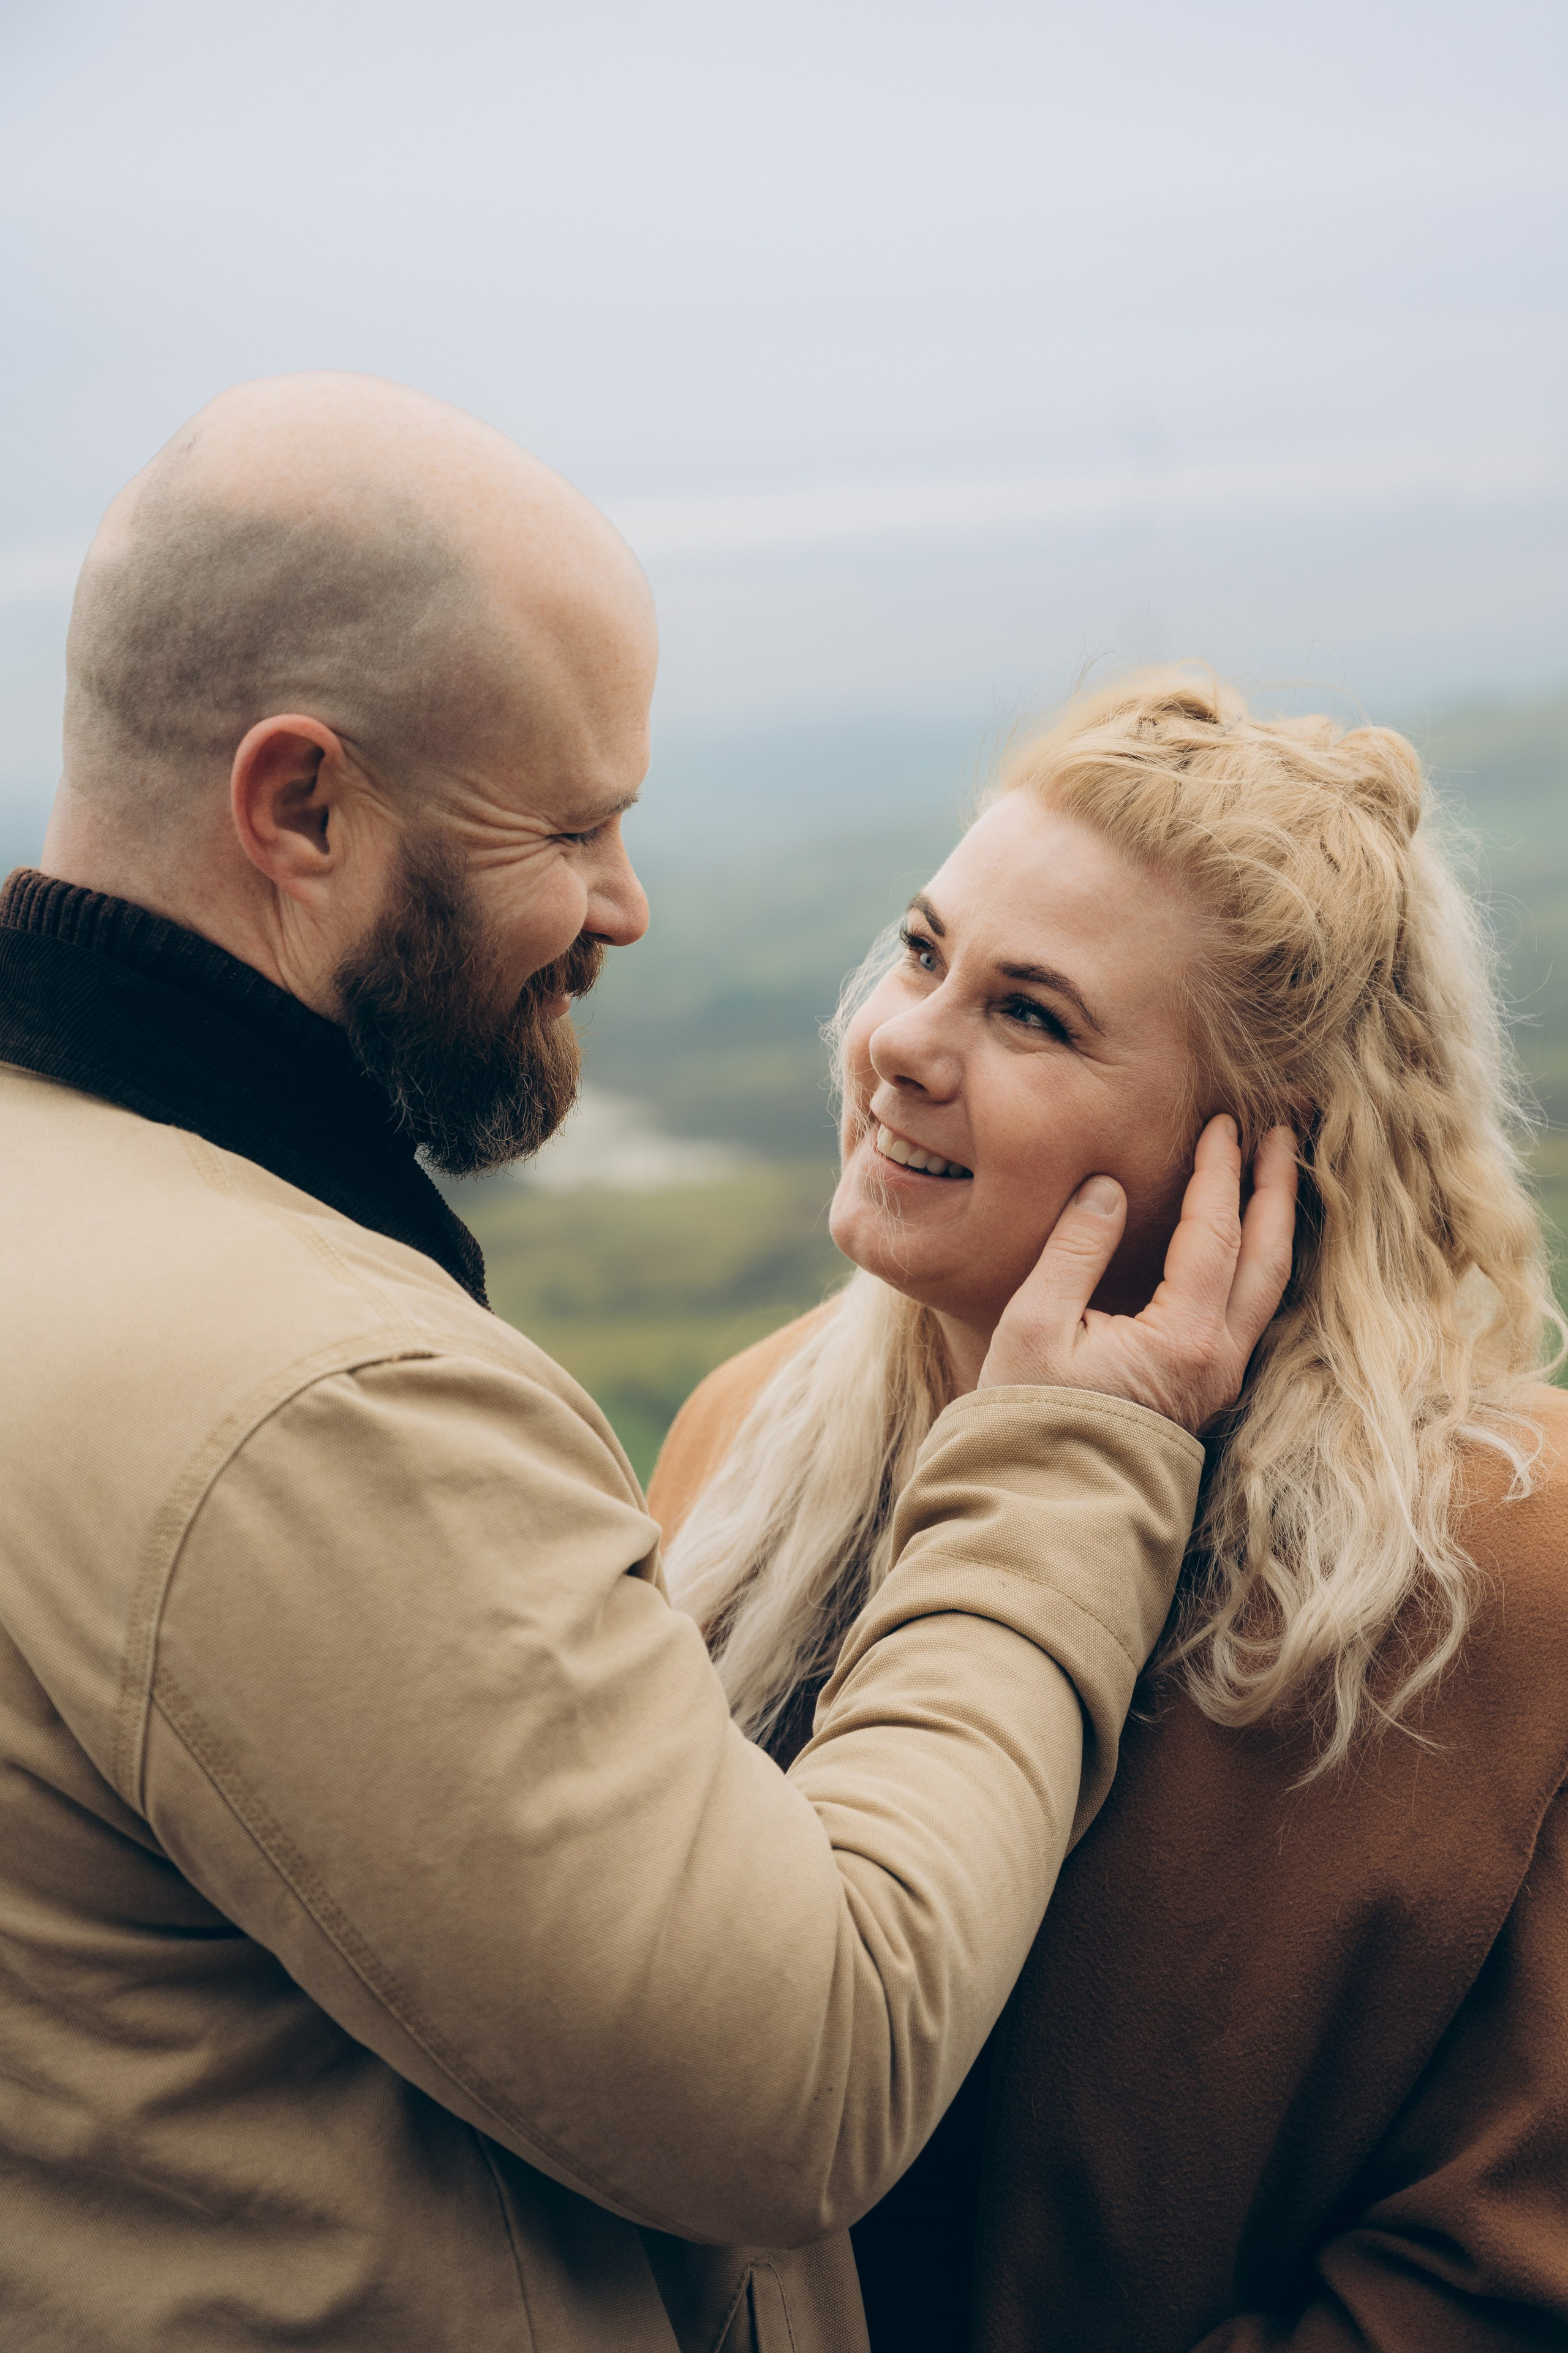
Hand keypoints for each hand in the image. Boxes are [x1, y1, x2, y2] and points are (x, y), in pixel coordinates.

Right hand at [977, 1119, 1298, 1433]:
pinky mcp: (1208, 1391)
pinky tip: (1249, 1239)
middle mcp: (1218, 1360)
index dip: (1219, 1172)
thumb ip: (1075, 1249)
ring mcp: (1220, 1380)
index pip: (1214, 1233)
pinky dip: (1258, 1260)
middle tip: (1281, 1131)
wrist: (1045, 1507)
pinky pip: (1252, 1310)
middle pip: (1268, 1257)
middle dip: (1276, 1188)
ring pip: (1269, 1287)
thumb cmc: (1030, 1420)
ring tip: (1275, 1173)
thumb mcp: (1035, 1325)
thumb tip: (1108, 1188)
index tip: (1221, 1124)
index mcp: (1182, 1339)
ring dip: (1275, 1223)